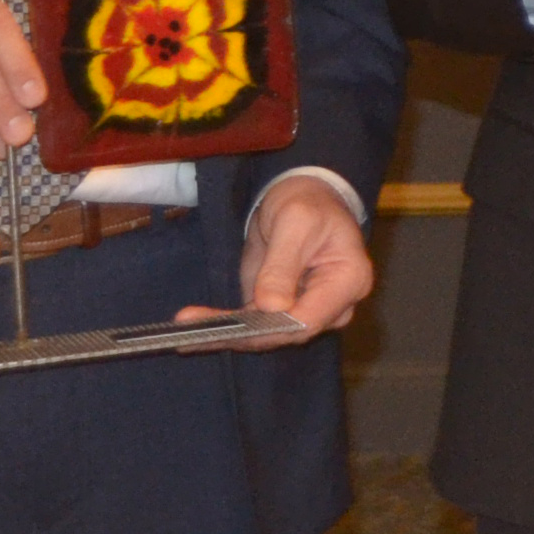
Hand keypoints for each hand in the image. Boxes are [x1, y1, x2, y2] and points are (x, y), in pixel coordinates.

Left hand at [184, 177, 374, 347]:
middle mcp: (332, 305)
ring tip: (185, 326)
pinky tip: (192, 322)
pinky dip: (224, 325)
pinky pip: (253, 323)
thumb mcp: (296, 222)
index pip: (310, 319)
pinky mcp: (280, 309)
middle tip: (194, 328)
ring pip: (265, 333)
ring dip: (224, 332)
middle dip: (240, 333)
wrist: (304, 199)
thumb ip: (284, 264)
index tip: (233, 324)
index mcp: (348, 282)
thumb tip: (271, 307)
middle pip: (286, 333)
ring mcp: (306, 309)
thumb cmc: (309, 204)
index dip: (271, 327)